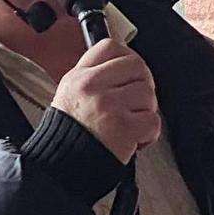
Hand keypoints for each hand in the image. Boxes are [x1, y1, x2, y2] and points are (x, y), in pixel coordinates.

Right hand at [51, 38, 160, 162]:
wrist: (61, 167)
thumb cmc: (68, 135)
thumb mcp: (69, 95)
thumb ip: (92, 78)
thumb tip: (121, 65)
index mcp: (79, 77)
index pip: (110, 47)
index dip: (127, 57)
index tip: (130, 72)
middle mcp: (93, 87)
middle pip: (137, 66)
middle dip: (144, 83)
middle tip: (137, 100)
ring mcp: (109, 107)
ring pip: (148, 94)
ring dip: (146, 111)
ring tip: (131, 124)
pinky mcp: (124, 128)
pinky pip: (153, 120)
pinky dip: (149, 134)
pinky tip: (135, 139)